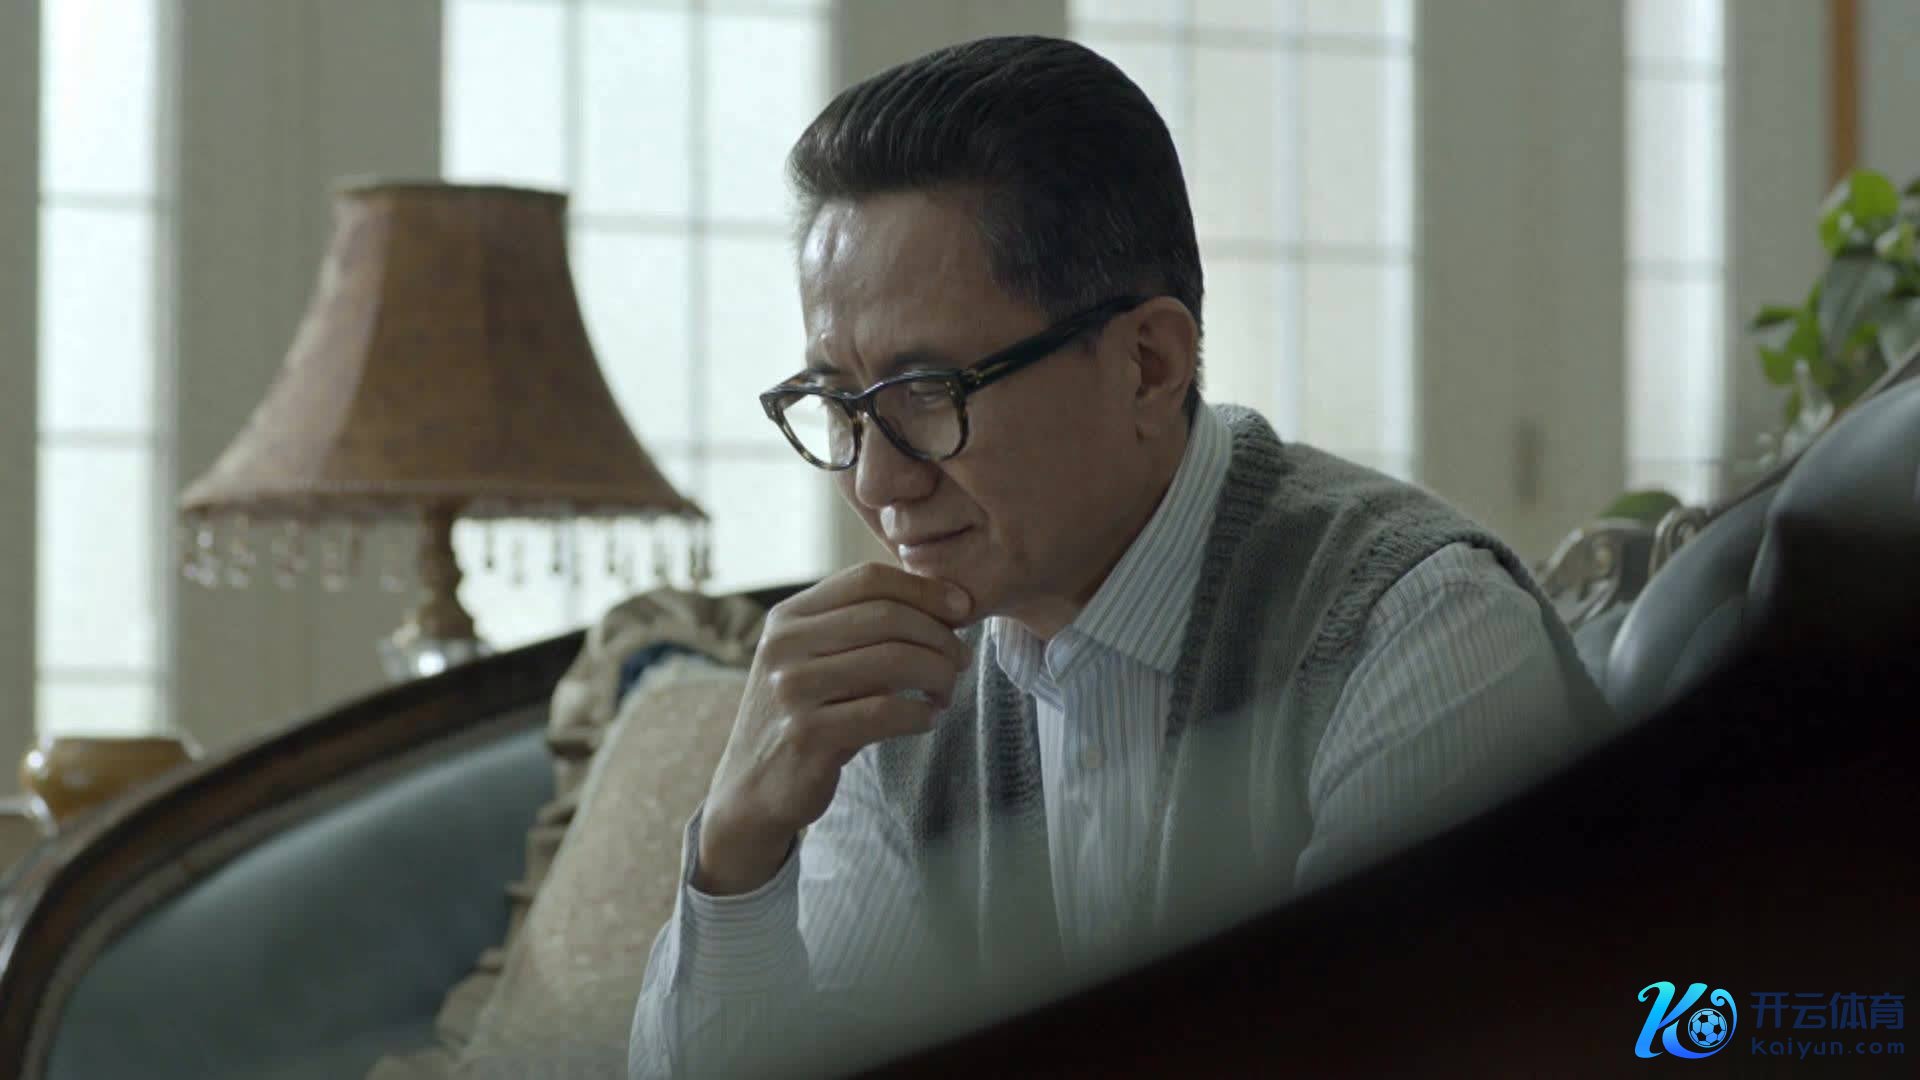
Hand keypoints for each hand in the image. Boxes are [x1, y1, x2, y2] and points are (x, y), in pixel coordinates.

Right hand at [693, 563, 973, 895]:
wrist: (751, 789)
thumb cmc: (803, 716)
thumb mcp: (815, 661)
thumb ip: (859, 629)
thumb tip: (943, 601)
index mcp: (788, 617)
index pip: (867, 579)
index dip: (924, 589)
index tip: (962, 607)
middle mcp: (784, 646)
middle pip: (887, 616)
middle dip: (939, 635)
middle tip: (960, 659)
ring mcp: (792, 690)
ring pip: (893, 660)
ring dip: (937, 674)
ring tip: (946, 691)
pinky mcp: (807, 735)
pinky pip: (885, 712)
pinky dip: (921, 713)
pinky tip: (930, 718)